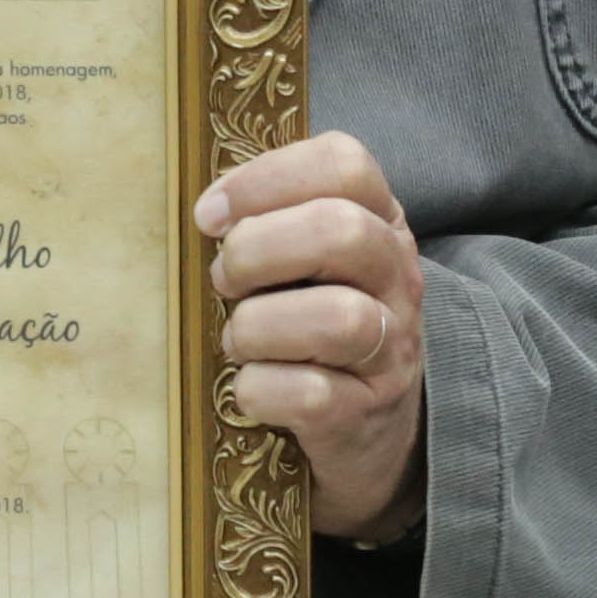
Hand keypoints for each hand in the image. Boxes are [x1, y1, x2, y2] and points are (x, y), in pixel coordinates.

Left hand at [202, 131, 427, 538]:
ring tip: (235, 340)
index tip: (210, 215)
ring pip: (337, 319)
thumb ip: (271, 221)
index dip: (266, 179)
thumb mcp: (311, 263)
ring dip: (258, 326)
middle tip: (222, 280)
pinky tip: (247, 388)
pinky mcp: (365, 413)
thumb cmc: (316, 328)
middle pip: (341, 232)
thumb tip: (199, 211)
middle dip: (258, 250)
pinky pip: (311, 395)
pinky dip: (261, 388)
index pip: (344, 165)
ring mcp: (390, 348)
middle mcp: (397, 278)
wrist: (372, 433)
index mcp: (379, 221)